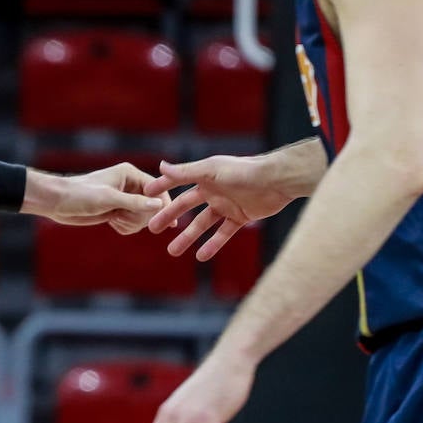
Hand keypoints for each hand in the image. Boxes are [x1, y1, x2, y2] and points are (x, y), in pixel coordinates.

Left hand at [28, 162, 163, 233]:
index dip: (164, 205)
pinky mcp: (117, 211)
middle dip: (141, 217)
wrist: (58, 203)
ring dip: (132, 223)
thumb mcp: (109, 199)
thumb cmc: (81, 195)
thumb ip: (135, 203)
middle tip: (123, 217)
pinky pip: (133, 224)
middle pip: (153, 206)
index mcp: (130, 173)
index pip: (157, 188)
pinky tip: (112, 224)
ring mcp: (124, 199)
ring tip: (115, 220)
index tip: (169, 223)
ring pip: (143, 217)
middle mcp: (130, 185)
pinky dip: (125, 227)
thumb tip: (159, 205)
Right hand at [145, 154, 298, 260]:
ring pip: (202, 224)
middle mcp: (214, 190)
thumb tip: (160, 166)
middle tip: (151, 228)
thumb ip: (185, 172)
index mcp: (205, 176)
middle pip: (186, 206)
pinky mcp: (241, 217)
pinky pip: (223, 234)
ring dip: (188, 237)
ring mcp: (226, 205)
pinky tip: (200, 256)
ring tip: (172, 251)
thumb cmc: (244, 171)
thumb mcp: (211, 171)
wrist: (277, 181)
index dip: (162, 187)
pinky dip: (213, 245)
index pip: (178, 181)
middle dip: (169, 217)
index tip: (146, 195)